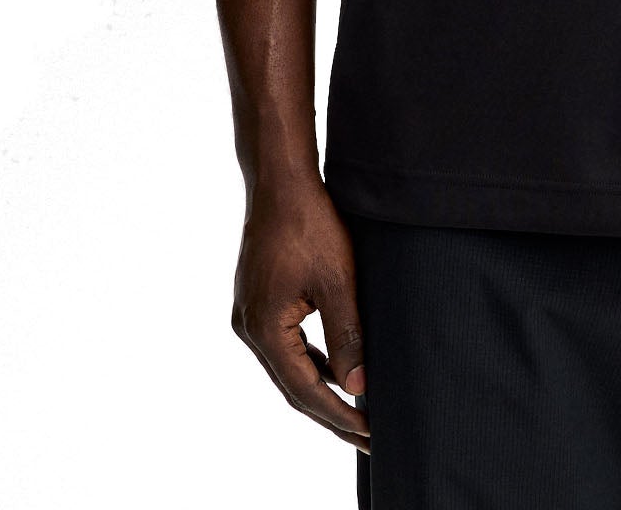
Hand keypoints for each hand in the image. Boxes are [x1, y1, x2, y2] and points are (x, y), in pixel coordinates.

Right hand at [230, 178, 371, 454]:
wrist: (280, 182)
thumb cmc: (310, 224)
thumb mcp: (338, 281)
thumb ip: (348, 335)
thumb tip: (358, 386)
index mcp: (264, 330)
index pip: (304, 391)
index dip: (338, 416)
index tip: (370, 435)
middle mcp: (250, 329)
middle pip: (293, 386)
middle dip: (332, 412)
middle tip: (368, 438)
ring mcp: (251, 315)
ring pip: (289, 366)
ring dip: (322, 388)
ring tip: (357, 410)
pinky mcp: (259, 301)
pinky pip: (287, 344)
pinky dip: (312, 360)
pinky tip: (336, 368)